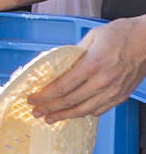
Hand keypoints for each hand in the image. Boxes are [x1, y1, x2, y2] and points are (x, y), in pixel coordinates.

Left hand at [29, 18, 145, 121]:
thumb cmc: (122, 34)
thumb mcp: (91, 37)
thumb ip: (73, 53)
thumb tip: (58, 65)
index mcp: (92, 65)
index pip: (62, 87)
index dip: (44, 96)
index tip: (32, 99)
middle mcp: (103, 81)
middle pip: (70, 101)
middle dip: (50, 108)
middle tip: (36, 112)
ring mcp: (114, 91)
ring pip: (84, 110)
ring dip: (65, 116)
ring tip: (51, 118)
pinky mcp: (122, 95)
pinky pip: (100, 109)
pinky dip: (85, 113)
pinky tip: (74, 113)